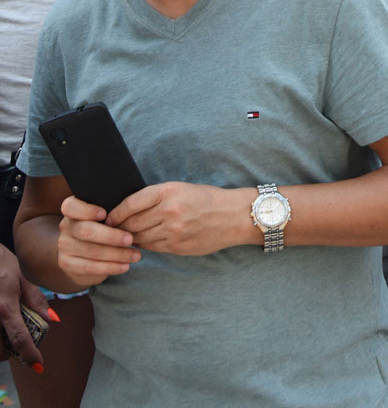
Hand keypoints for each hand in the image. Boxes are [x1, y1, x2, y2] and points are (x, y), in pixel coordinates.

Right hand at [0, 245, 48, 367]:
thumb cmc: (2, 263)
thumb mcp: (22, 277)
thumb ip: (36, 300)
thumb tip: (53, 319)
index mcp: (5, 306)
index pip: (19, 337)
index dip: (30, 354)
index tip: (39, 365)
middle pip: (1, 350)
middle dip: (12, 354)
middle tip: (22, 346)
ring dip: (1, 347)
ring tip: (10, 336)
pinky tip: (1, 329)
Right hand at [57, 194, 140, 286]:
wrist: (81, 256)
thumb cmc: (100, 229)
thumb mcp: (102, 218)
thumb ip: (110, 212)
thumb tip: (131, 211)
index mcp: (72, 211)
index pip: (71, 206)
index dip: (87, 210)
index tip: (105, 214)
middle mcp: (66, 227)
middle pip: (86, 231)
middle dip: (111, 236)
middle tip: (130, 239)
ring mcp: (65, 247)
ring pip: (91, 251)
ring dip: (116, 254)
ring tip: (135, 255)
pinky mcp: (68, 265)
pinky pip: (90, 267)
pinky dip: (111, 267)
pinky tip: (125, 266)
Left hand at [106, 182, 247, 256]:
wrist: (232, 216)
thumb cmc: (206, 198)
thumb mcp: (180, 188)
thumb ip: (156, 197)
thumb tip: (129, 209)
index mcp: (168, 191)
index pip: (131, 203)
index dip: (115, 213)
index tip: (107, 217)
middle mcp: (169, 211)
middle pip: (132, 223)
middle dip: (119, 228)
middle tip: (108, 231)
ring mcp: (173, 231)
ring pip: (140, 238)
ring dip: (129, 239)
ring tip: (122, 239)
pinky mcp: (177, 247)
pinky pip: (152, 247)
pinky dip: (144, 245)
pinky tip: (141, 243)